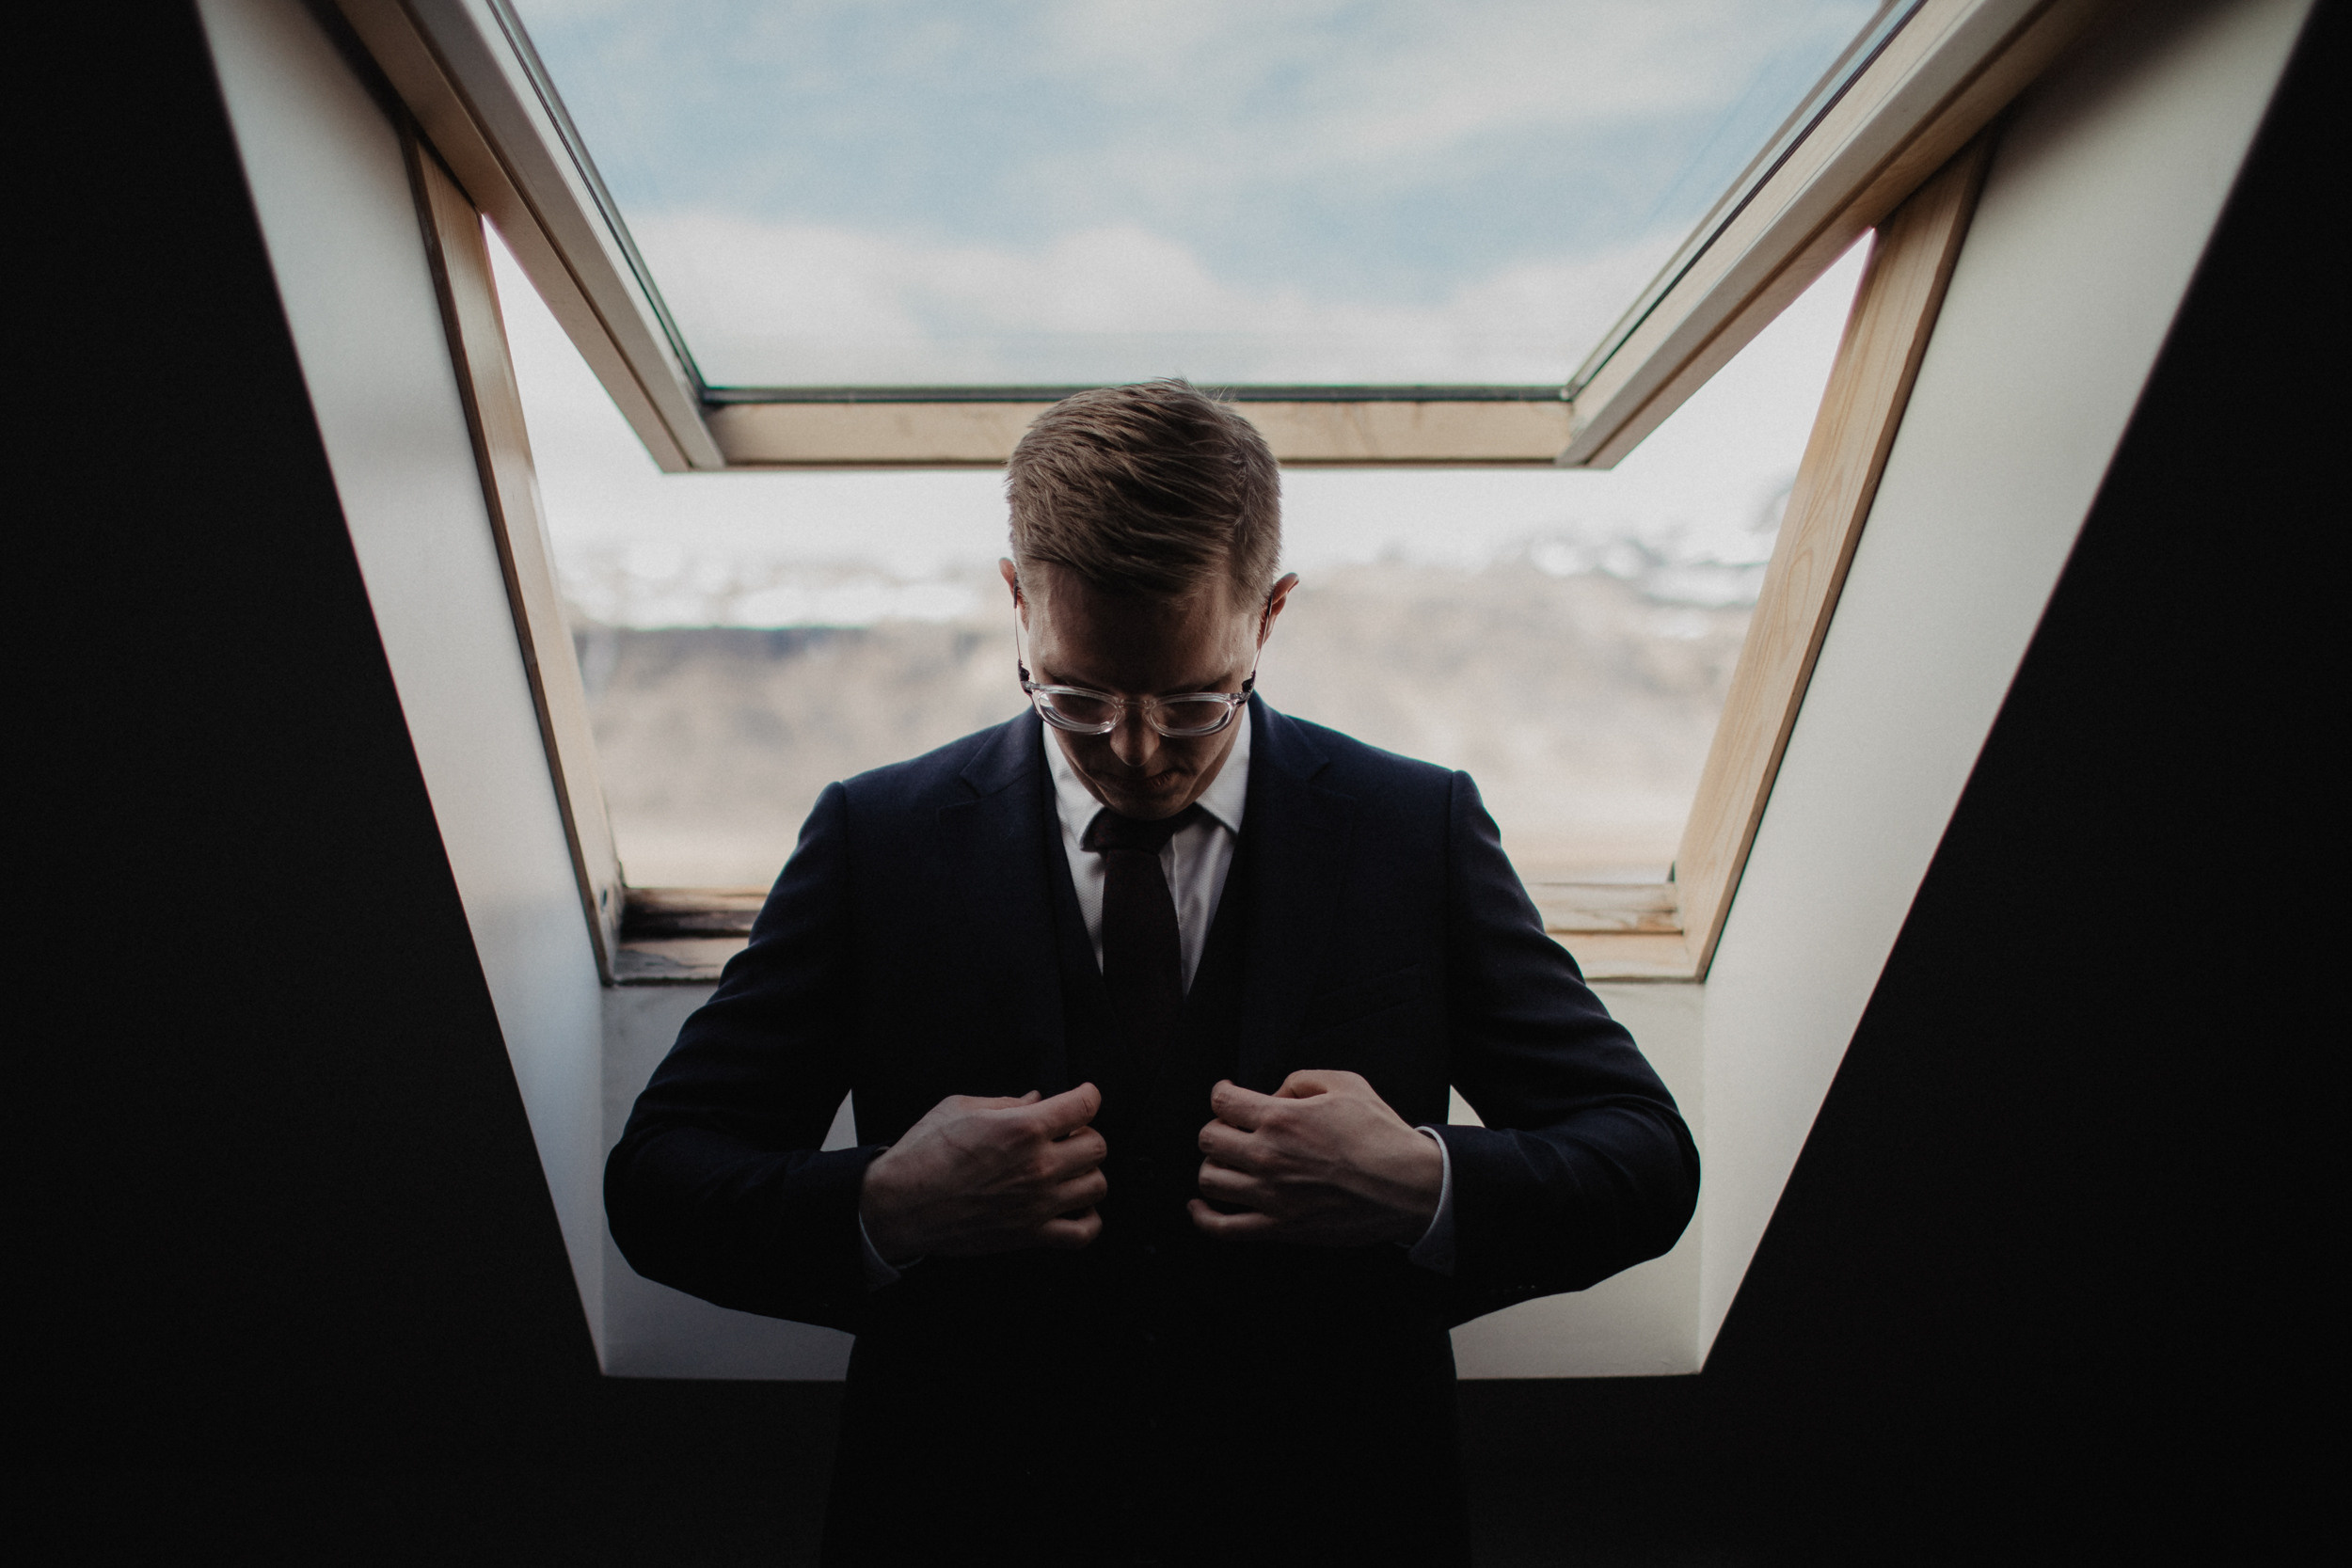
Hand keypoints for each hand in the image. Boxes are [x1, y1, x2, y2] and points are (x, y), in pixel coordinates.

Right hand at [858, 1083, 1107, 1261]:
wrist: (900, 1205)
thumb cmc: (923, 1155)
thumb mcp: (960, 1108)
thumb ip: (1006, 1102)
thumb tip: (1036, 1098)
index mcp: (1022, 1128)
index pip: (1085, 1106)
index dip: (1087, 1096)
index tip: (1082, 1097)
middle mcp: (1038, 1166)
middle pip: (1097, 1145)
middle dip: (1085, 1134)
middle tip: (1066, 1134)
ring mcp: (1038, 1204)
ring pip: (1097, 1184)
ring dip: (1087, 1172)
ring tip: (1068, 1167)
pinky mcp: (1030, 1235)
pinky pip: (1083, 1232)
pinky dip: (1089, 1219)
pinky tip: (1075, 1205)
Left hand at [1189, 1071, 1442, 1246]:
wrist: (1410, 1187)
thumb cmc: (1382, 1137)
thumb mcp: (1346, 1084)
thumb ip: (1301, 1078)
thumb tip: (1274, 1093)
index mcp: (1281, 1119)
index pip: (1222, 1101)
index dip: (1221, 1093)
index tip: (1227, 1095)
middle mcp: (1268, 1156)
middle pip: (1208, 1139)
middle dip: (1217, 1128)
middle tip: (1232, 1129)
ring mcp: (1270, 1196)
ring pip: (1209, 1179)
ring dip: (1213, 1166)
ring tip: (1227, 1162)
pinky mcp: (1279, 1228)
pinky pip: (1222, 1228)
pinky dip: (1203, 1216)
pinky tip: (1201, 1206)